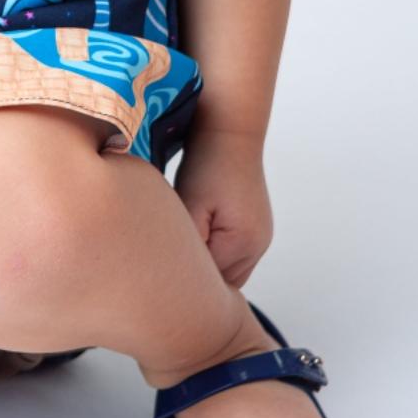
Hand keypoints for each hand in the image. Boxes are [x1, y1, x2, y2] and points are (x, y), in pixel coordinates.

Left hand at [172, 133, 273, 290]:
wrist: (229, 131)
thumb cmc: (208, 164)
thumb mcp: (189, 205)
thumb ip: (186, 243)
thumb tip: (174, 273)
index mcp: (242, 244)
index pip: (210, 285)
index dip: (185, 282)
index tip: (159, 274)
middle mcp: (257, 246)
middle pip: (222, 283)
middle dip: (196, 278)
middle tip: (164, 263)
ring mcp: (259, 237)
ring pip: (227, 269)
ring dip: (205, 263)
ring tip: (178, 245)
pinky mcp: (254, 227)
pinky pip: (231, 252)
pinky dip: (213, 249)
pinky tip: (194, 232)